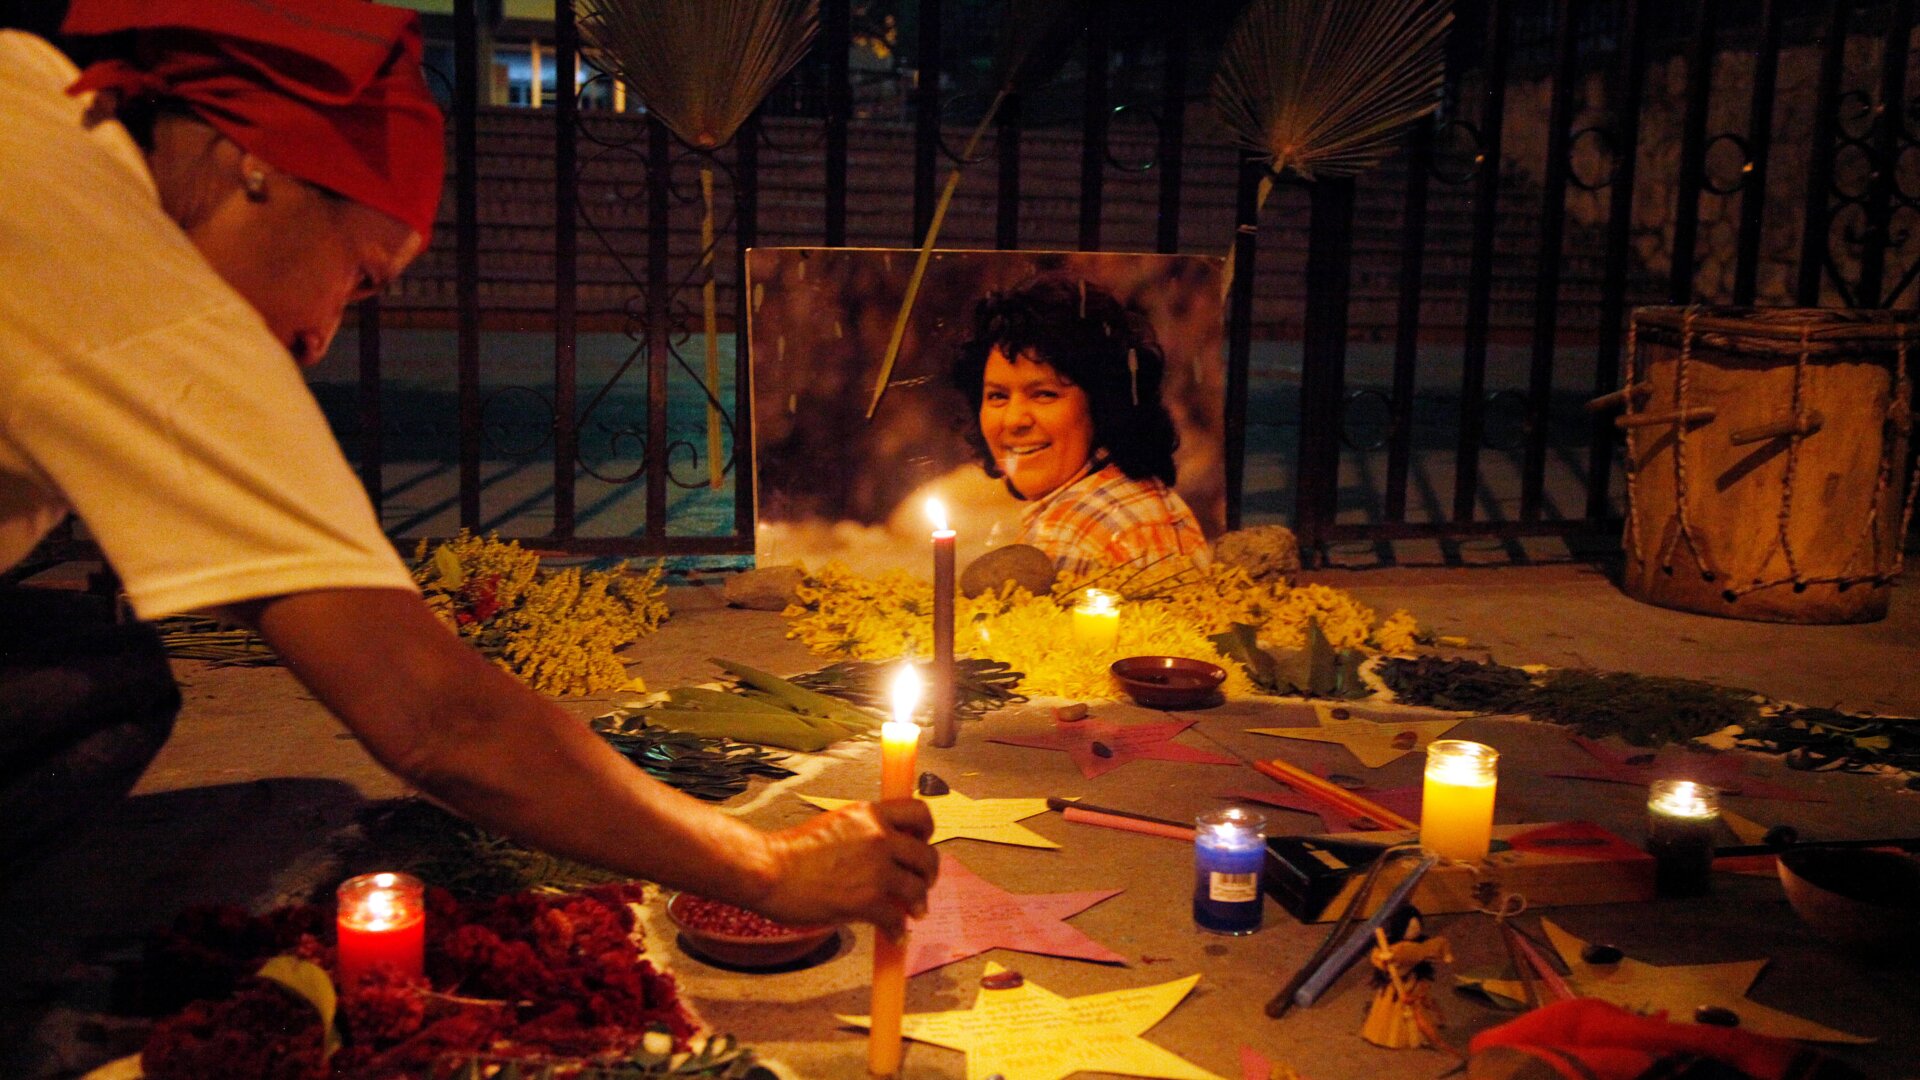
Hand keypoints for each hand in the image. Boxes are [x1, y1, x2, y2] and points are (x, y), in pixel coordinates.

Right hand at [755, 799, 937, 937]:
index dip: (927, 832)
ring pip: (917, 888)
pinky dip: (898, 930)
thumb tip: (886, 855)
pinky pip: (896, 918)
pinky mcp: (867, 899)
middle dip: (929, 874)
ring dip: (919, 903)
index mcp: (870, 814)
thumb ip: (864, 833)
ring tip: (916, 912)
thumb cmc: (793, 852)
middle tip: (924, 885)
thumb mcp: (836, 824)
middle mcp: (878, 836)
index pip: (918, 813)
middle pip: (926, 855)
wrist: (770, 870)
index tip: (923, 844)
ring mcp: (875, 868)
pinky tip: (895, 936)